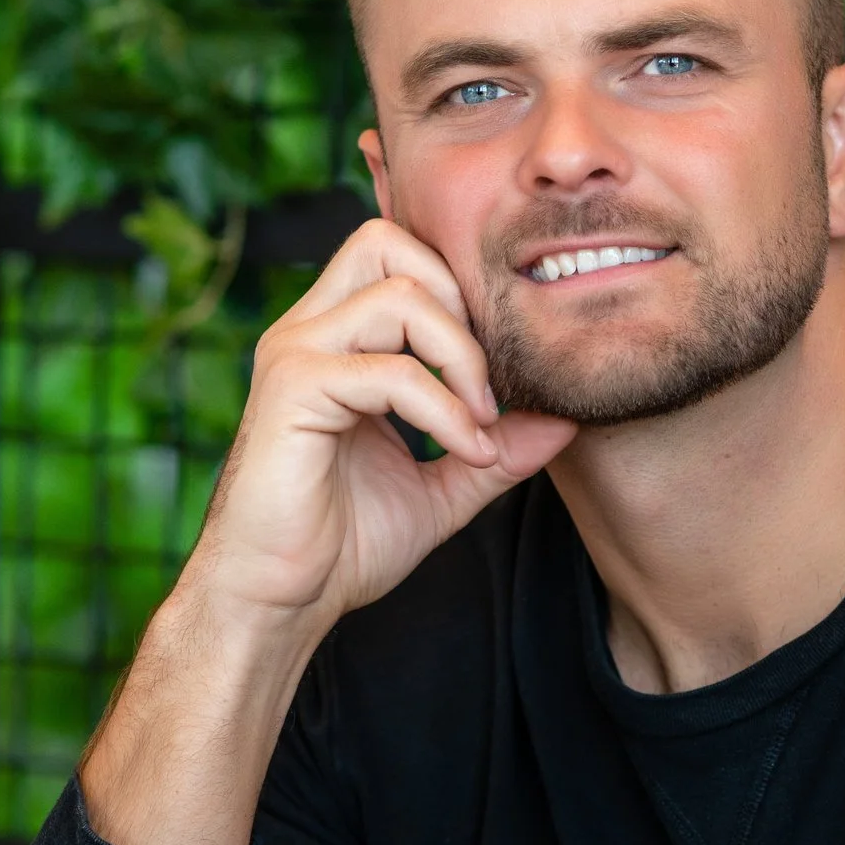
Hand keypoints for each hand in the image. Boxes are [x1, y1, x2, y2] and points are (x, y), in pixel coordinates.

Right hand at [191, 216, 574, 627]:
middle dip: (460, 304)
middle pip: (389, 242)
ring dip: (461, 357)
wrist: (278, 602)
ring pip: (398, 294)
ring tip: (482, 423)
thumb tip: (566, 419)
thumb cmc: (342, 545)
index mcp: (335, 339)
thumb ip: (498, 447)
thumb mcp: (443, 487)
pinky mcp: (292, 391)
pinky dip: (444, 409)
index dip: (459, 289)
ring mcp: (295, 354)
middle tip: (490, 383)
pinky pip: (389, 370)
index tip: (501, 367)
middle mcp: (309, 331)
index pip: (398, 252)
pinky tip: (466, 452)